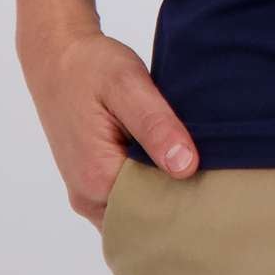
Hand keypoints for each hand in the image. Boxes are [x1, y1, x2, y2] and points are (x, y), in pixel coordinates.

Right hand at [16, 14, 199, 226]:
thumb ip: (155, 126)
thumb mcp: (127, 85)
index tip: (217, 183)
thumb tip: (186, 168)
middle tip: (214, 176)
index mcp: (97, 179)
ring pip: (134, 211)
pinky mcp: (89, 182)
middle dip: (177, 203)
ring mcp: (86, 193)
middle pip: (143, 218)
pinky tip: (169, 162)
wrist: (56, 57)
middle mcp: (88, 197)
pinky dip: (146, 186)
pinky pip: (123, 199)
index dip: (186, 200)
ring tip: (196, 167)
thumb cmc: (91, 66)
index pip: (153, 213)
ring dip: (161, 194)